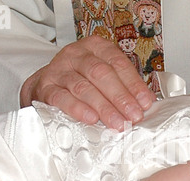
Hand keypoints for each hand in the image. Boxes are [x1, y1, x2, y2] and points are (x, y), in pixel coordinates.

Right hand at [20, 35, 155, 129]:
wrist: (44, 85)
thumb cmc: (81, 80)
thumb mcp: (103, 76)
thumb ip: (123, 86)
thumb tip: (145, 104)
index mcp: (96, 47)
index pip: (118, 63)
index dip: (133, 84)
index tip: (145, 103)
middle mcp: (76, 54)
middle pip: (101, 74)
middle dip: (121, 97)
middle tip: (134, 116)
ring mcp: (58, 70)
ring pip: (83, 87)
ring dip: (104, 107)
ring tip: (117, 123)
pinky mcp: (45, 88)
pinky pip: (62, 98)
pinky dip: (78, 109)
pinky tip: (91, 119)